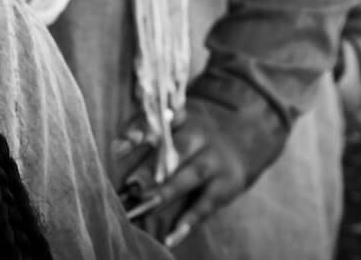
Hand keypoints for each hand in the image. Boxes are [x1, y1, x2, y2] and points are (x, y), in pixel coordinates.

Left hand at [114, 100, 251, 248]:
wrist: (244, 149)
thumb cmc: (196, 143)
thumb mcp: (179, 130)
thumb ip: (148, 134)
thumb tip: (116, 148)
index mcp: (184, 122)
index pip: (157, 124)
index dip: (139, 132)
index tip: (116, 148)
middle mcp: (200, 138)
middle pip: (176, 149)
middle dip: (152, 167)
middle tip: (129, 185)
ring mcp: (214, 162)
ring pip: (191, 176)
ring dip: (167, 191)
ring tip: (144, 206)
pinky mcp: (224, 187)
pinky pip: (204, 206)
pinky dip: (187, 223)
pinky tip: (170, 239)